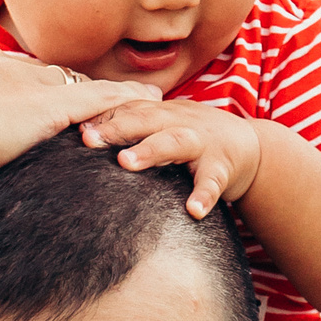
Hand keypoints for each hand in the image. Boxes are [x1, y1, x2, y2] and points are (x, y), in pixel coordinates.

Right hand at [0, 42, 162, 199]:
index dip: (13, 86)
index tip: (23, 101)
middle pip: (34, 71)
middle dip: (58, 85)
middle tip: (83, 102)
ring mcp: (13, 81)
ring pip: (68, 82)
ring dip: (99, 93)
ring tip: (128, 102)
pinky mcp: (39, 108)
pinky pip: (95, 98)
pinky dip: (125, 98)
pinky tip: (149, 101)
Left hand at [78, 99, 264, 213]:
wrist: (250, 146)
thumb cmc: (192, 138)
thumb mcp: (161, 126)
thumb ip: (128, 127)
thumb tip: (79, 134)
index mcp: (160, 112)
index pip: (126, 109)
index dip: (99, 116)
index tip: (70, 126)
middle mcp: (178, 122)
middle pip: (144, 119)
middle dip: (116, 127)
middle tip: (88, 140)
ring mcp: (202, 143)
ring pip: (175, 141)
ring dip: (150, 150)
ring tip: (126, 162)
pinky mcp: (222, 167)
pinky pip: (212, 182)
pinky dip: (204, 195)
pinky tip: (193, 211)